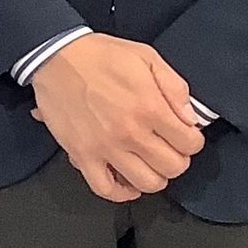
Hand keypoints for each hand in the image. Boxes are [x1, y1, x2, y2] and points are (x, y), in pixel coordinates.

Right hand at [29, 34, 208, 202]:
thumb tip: (190, 118)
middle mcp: (130, 132)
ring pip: (147, 183)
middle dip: (177, 158)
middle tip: (168, 147)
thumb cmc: (99, 55)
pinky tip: (127, 180)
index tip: (184, 134)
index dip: (192, 140)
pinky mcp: (82, 154)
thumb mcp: (147, 57)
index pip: (190, 144)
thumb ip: (175, 87)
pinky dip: (121, 192)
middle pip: (173, 167)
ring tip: (149, 162)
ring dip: (154, 176)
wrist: (55, 56)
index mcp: (150, 107)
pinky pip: (106, 189)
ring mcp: (105, 147)